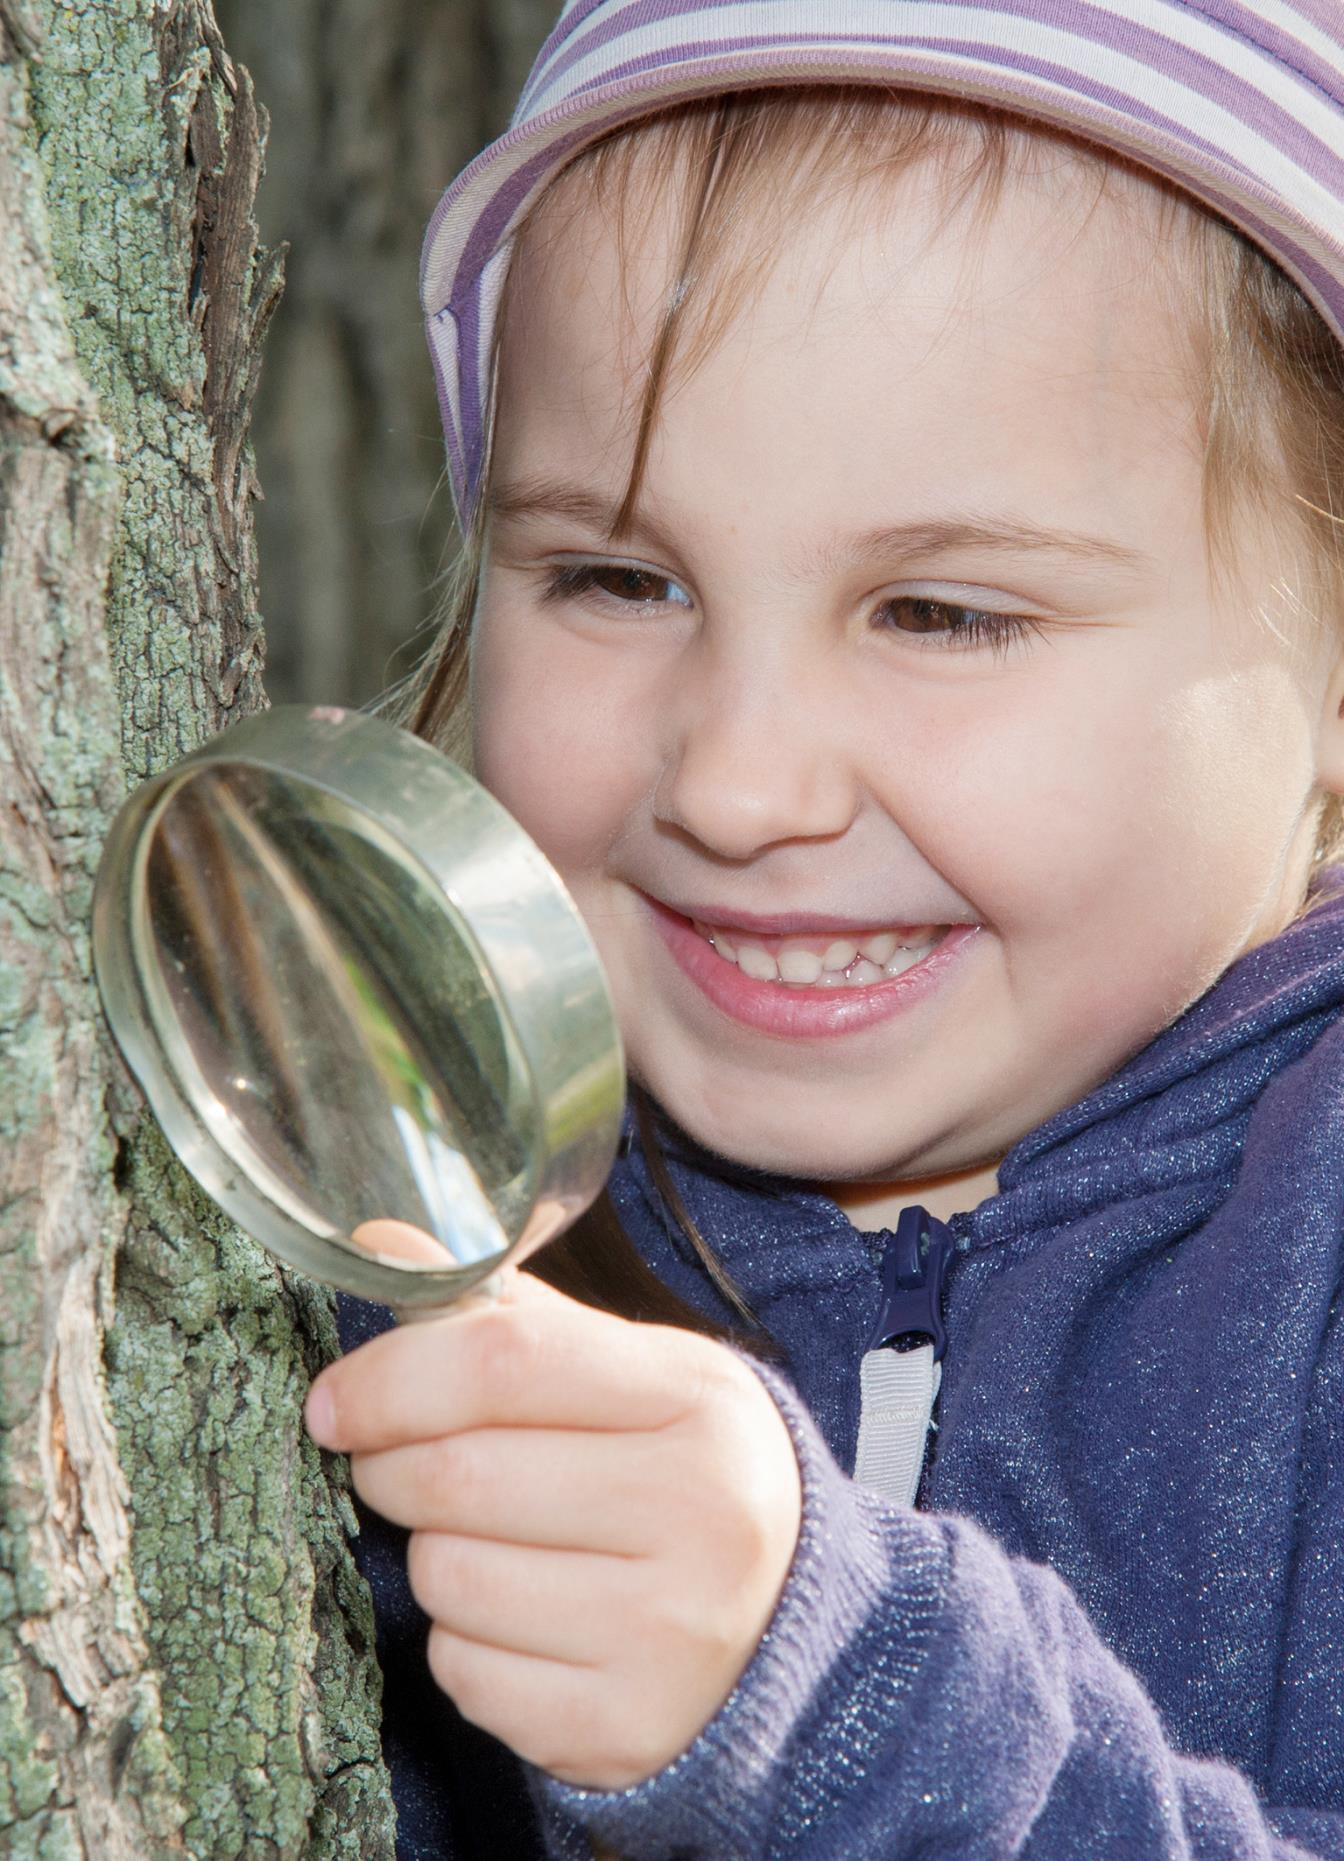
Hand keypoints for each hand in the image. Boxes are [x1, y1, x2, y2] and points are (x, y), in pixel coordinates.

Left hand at [304, 1269, 802, 1789]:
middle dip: (390, 1466)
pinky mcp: (622, 1729)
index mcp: (696, 1400)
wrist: (785, 1625)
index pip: (505, 1363)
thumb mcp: (628, 1373)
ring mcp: (665, 1631)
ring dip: (433, 1555)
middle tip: (391, 1463)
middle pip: (461, 1475)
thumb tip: (382, 1247)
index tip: (333, 1399)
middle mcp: (697, 1514)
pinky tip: (524, 1617)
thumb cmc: (682, 1474)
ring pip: (450, 1578)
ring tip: (492, 1542)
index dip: (393, 1376)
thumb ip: (507, 1319)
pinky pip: (465, 1674)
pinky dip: (463, 1643)